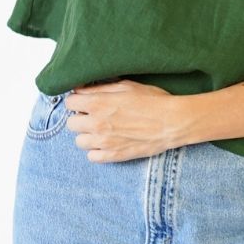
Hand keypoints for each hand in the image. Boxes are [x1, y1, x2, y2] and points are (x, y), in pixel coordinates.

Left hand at [66, 80, 181, 162]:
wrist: (173, 122)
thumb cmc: (154, 100)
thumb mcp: (128, 86)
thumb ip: (102, 87)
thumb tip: (82, 88)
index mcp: (98, 104)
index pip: (70, 102)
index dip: (78, 101)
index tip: (85, 101)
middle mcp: (96, 124)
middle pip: (71, 123)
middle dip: (81, 118)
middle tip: (95, 116)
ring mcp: (104, 142)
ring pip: (79, 142)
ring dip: (88, 135)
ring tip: (102, 130)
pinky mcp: (113, 156)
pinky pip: (92, 157)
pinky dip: (97, 151)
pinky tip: (108, 143)